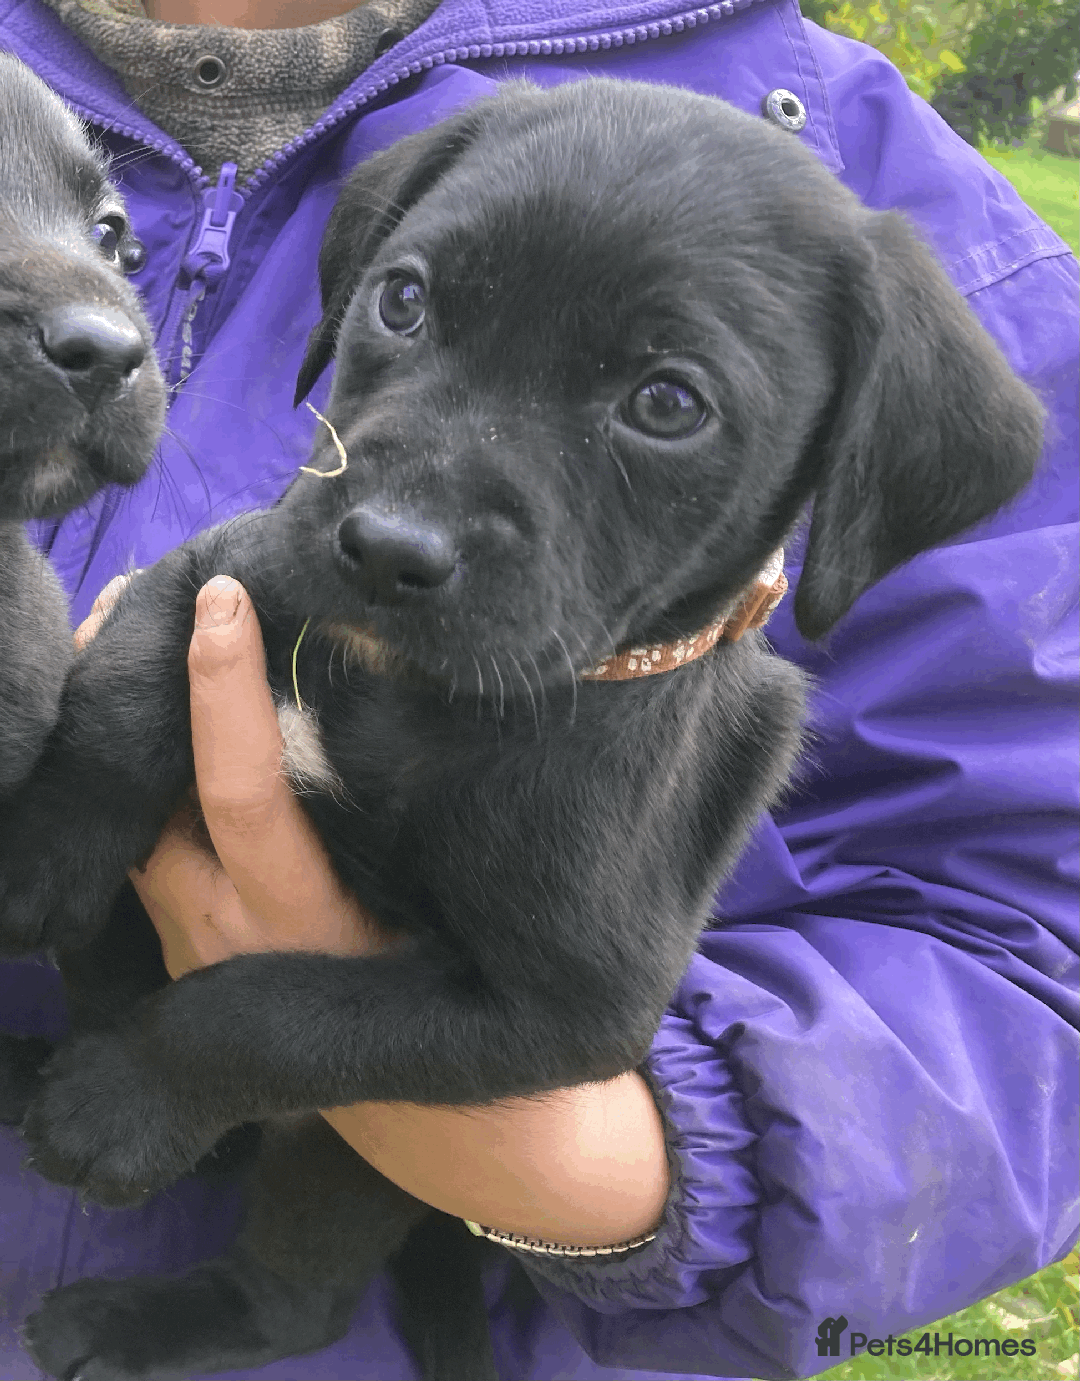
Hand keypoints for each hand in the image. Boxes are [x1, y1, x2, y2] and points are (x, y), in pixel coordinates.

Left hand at [74, 575, 669, 1243]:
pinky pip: (146, 854)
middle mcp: (234, 931)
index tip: (224, 599)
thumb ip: (401, 813)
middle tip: (137, 593)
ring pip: (137, 820)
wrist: (426, 1116)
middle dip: (136, 695)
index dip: (224, 691)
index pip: (242, 788)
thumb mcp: (442, 899)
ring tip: (137, 635)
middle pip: (153, 794)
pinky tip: (158, 730)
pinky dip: (143, 783)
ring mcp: (193, 949)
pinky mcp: (178, 959)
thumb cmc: (458, 988)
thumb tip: (388, 687)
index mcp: (309, 914)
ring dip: (133, 733)